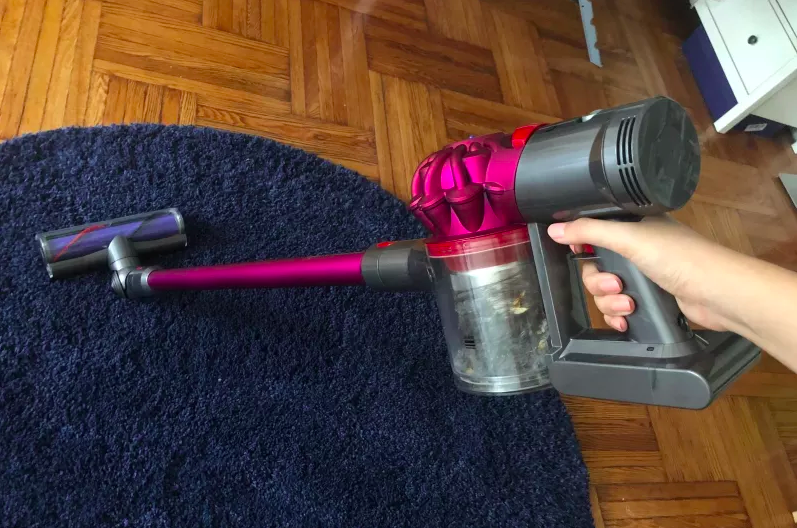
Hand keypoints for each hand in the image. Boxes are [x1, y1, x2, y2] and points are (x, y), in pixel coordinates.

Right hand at [546, 216, 737, 332]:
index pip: (594, 231)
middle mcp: (637, 248)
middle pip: (595, 266)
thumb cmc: (682, 259)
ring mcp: (644, 275)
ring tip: (628, 305)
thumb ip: (590, 232)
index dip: (583, 244)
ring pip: (605, 291)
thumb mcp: (630, 239)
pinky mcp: (650, 299)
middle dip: (599, 281)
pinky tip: (626, 319)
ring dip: (610, 301)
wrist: (718, 295)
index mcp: (634, 226)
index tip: (579, 253)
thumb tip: (555, 229)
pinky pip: (619, 308)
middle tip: (614, 285)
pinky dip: (618, 316)